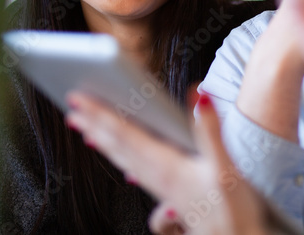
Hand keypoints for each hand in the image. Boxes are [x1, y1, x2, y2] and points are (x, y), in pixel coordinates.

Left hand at [66, 90, 267, 234]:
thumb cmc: (231, 208)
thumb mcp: (225, 166)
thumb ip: (210, 130)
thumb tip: (199, 95)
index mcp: (166, 166)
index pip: (125, 134)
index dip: (101, 114)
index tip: (80, 98)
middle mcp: (157, 176)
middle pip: (117, 146)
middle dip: (93, 124)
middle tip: (72, 105)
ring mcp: (160, 185)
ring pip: (122, 158)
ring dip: (102, 139)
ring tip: (85, 127)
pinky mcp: (166, 192)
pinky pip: (133, 169)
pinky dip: (119, 156)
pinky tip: (118, 155)